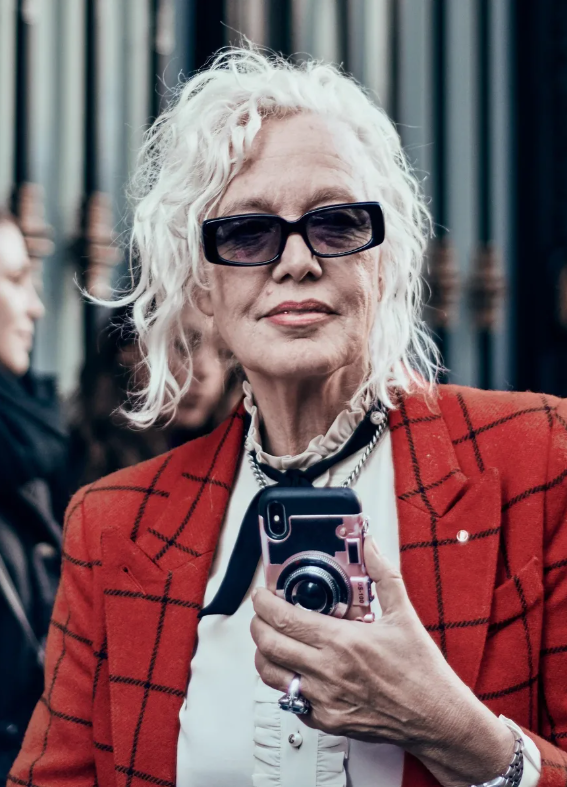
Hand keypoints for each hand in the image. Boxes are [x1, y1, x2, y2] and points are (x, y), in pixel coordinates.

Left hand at [251, 538, 514, 786]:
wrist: (438, 718)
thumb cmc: (422, 672)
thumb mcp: (403, 614)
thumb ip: (382, 575)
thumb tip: (370, 547)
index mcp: (342, 641)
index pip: (284, 618)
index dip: (264, 603)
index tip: (262, 594)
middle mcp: (328, 671)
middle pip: (269, 645)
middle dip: (258, 624)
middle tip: (263, 614)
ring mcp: (324, 698)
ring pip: (271, 675)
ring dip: (264, 654)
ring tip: (273, 640)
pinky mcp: (327, 721)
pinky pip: (291, 700)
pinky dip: (286, 682)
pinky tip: (297, 670)